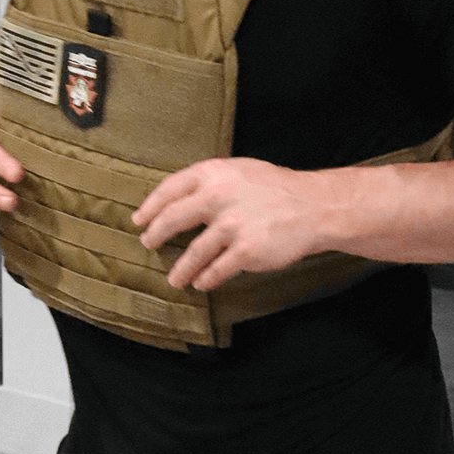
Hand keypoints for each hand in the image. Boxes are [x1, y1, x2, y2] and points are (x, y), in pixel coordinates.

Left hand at [133, 157, 333, 291]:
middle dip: (156, 235)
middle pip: (173, 219)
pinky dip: (206, 279)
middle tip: (148, 244)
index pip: (170, 189)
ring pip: (193, 253)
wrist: (313, 207)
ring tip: (175, 279)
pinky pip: (216, 270)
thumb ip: (209, 182)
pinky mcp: (246, 250)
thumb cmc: (275, 189)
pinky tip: (201, 283)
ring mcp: (232, 225)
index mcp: (214, 173)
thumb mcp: (239, 171)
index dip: (150, 207)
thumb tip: (177, 199)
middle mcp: (219, 196)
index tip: (139, 220)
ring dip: (181, 269)